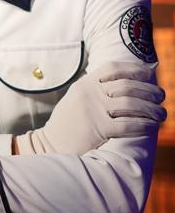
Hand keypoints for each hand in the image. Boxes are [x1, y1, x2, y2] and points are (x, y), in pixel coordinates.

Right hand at [17, 61, 165, 155]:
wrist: (49, 144)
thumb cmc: (67, 123)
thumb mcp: (76, 97)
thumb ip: (95, 89)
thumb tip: (125, 84)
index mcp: (84, 83)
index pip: (113, 68)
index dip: (134, 69)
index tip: (149, 74)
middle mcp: (90, 94)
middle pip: (127, 86)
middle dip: (149, 90)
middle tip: (161, 96)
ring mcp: (94, 111)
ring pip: (131, 105)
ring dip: (152, 109)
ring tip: (162, 113)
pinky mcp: (99, 129)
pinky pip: (129, 124)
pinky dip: (145, 124)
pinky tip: (153, 125)